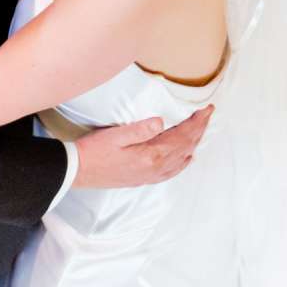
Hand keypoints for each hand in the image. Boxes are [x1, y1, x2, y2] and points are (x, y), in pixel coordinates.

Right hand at [74, 105, 211, 189]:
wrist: (78, 171)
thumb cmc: (94, 151)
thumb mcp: (115, 135)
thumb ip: (140, 129)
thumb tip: (162, 122)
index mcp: (151, 154)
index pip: (182, 135)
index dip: (197, 121)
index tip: (207, 109)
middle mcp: (155, 167)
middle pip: (186, 146)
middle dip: (199, 129)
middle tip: (209, 114)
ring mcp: (151, 175)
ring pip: (182, 158)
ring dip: (194, 143)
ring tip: (201, 129)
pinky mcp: (144, 178)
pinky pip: (171, 171)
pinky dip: (183, 162)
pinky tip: (187, 158)